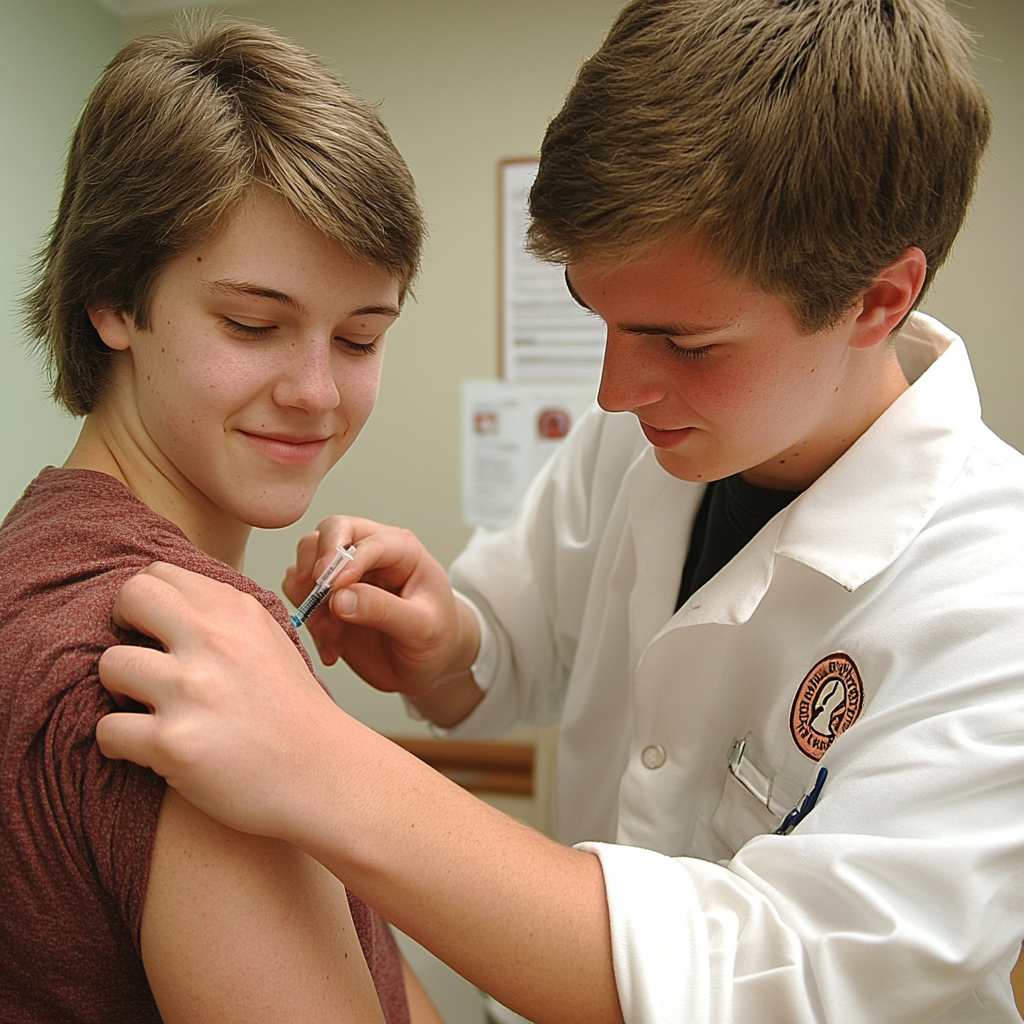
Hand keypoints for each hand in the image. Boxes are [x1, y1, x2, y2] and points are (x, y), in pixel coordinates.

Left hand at [96, 562, 347, 841]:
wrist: (323, 773)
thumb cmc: (292, 713)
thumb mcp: (267, 641)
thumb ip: (221, 616)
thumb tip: (165, 602)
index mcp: (237, 612)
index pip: (160, 574)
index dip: (147, 603)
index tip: (154, 630)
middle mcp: (214, 641)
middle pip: (131, 597)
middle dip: (122, 627)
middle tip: (139, 659)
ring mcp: (191, 690)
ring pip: (110, 665)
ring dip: (120, 692)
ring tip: (147, 709)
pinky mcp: (173, 742)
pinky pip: (107, 730)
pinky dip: (120, 743)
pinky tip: (144, 748)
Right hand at [282, 517, 479, 698]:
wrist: (429, 665)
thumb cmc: (437, 637)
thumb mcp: (423, 627)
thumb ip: (383, 610)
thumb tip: (339, 598)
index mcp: (400, 549)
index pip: (363, 538)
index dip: (344, 560)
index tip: (335, 588)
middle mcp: (369, 553)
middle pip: (328, 532)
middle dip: (317, 563)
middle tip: (319, 598)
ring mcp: (345, 575)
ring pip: (305, 561)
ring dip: (309, 599)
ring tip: (331, 634)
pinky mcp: (328, 600)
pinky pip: (300, 597)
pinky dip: (307, 623)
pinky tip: (332, 649)